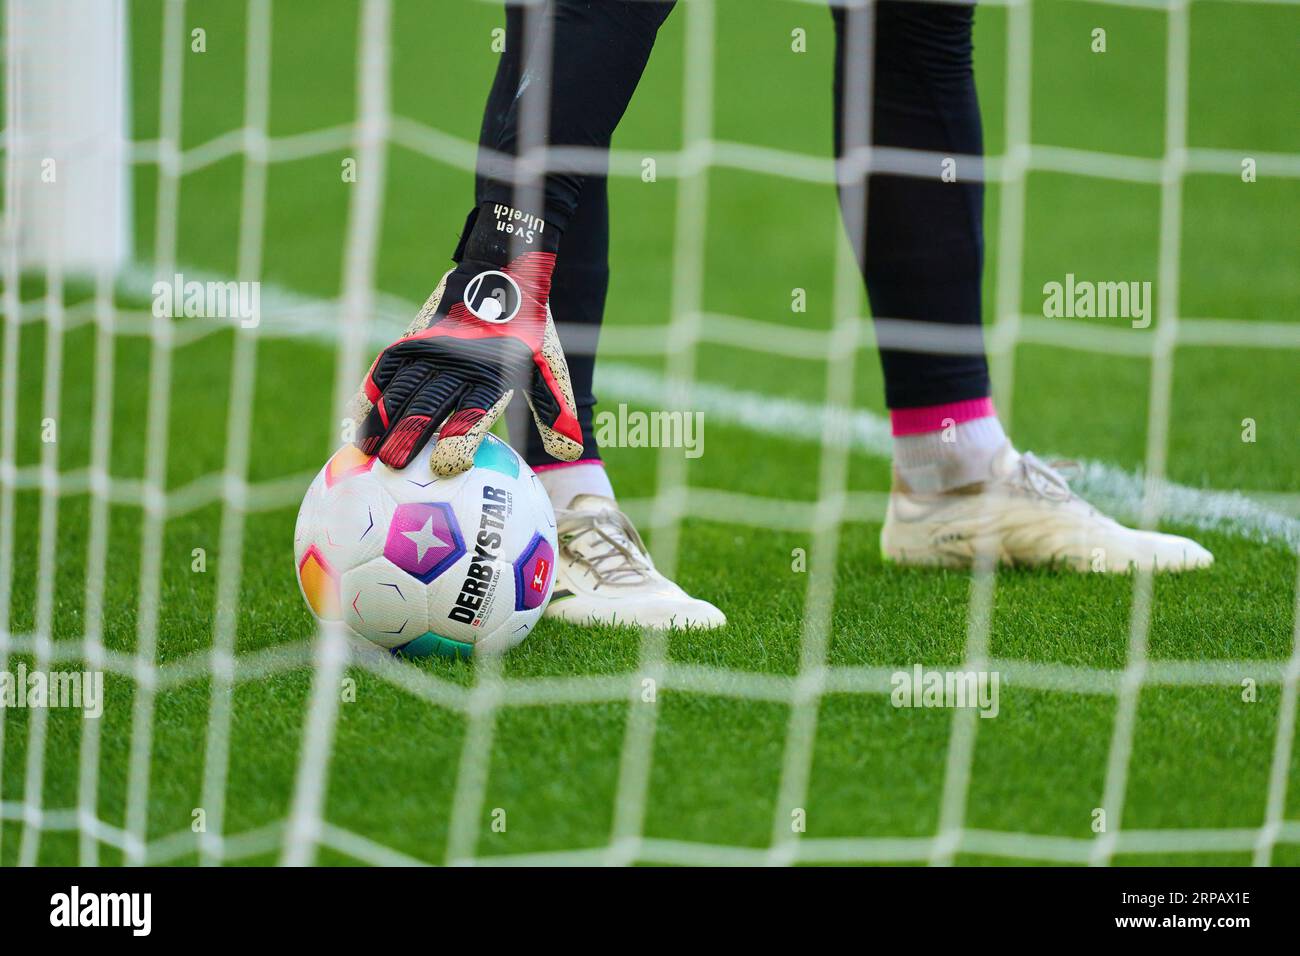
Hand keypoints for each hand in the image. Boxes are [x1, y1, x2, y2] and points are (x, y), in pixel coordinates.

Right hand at [348, 204, 582, 474]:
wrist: (500, 271)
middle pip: (428, 405)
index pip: (475, 410)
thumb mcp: (548, 366)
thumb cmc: (527, 331)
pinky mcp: (410, 340)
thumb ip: (556, 411)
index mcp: (492, 372)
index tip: (449, 464)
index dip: (461, 437)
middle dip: (410, 437)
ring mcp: (429, 350)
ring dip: (382, 422)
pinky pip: (384, 371)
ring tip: (367, 454)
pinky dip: (369, 396)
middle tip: (395, 468)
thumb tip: (571, 454)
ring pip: (400, 390)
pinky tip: (356, 421)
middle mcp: (457, 362)